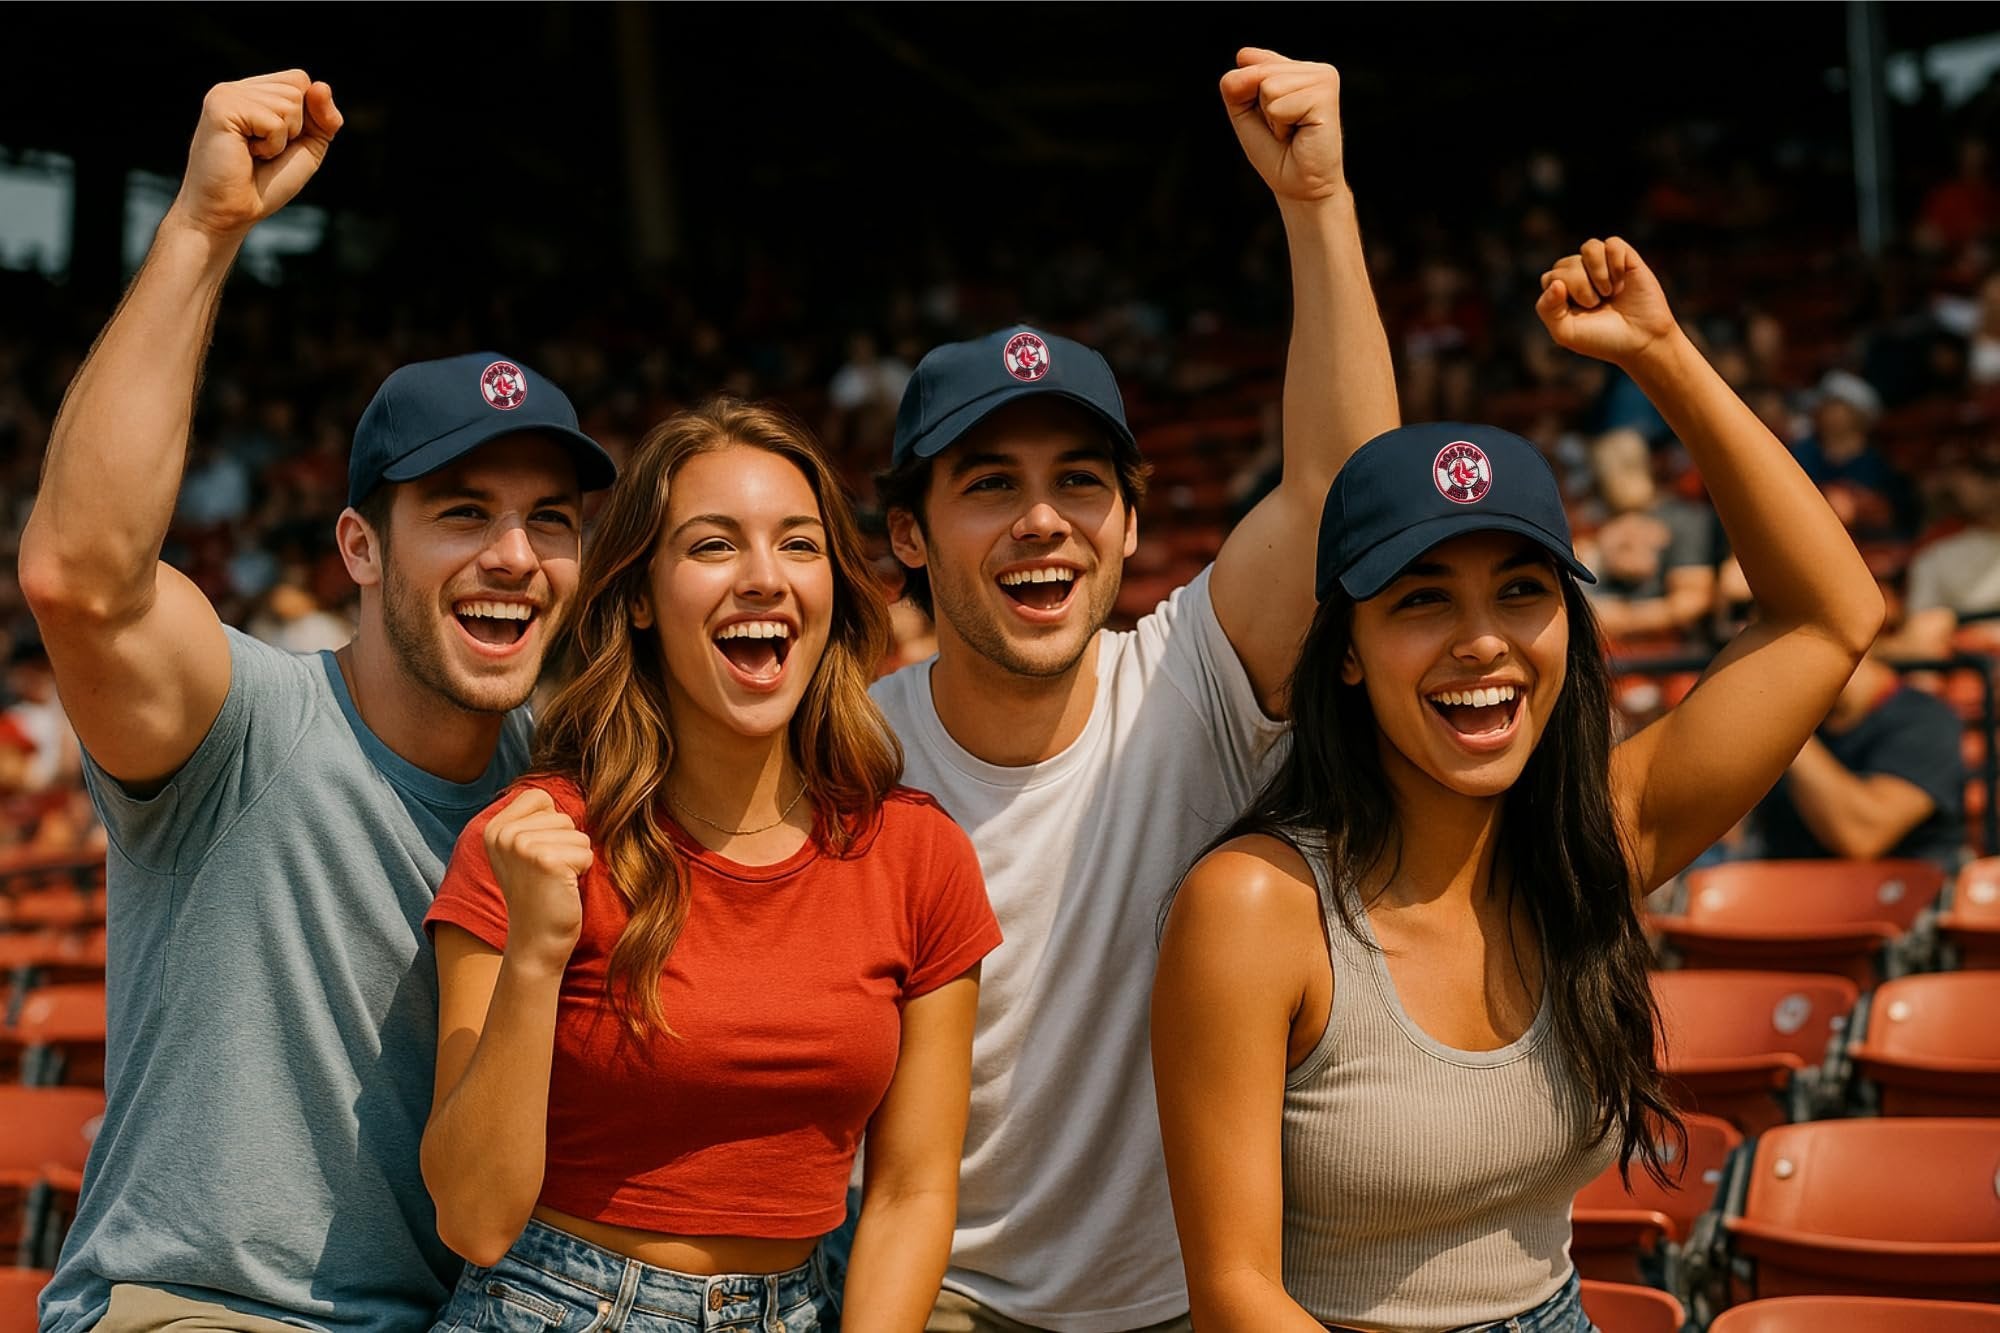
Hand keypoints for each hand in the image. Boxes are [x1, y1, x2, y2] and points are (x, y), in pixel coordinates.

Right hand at [170, 71, 342, 238]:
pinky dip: (271, 146)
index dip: (308, 112)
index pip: (299, 80)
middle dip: (295, 129)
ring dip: (282, 139)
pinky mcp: (221, 106)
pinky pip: (275, 121)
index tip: (283, 142)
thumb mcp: (306, 148)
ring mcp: (226, 94)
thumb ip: (323, 119)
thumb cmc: (263, 185)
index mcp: (252, 93)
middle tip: (263, 151)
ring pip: (290, 103)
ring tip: (253, 153)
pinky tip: (246, 153)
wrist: (229, 213)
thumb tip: (322, 86)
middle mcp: (237, 88)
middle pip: (298, 88)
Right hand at [483, 788, 591, 968]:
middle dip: (566, 845)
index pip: (540, 797)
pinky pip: (585, 852)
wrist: (536, 941)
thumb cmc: (540, 894)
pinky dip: (582, 871)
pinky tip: (562, 889)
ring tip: (554, 882)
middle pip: (563, 816)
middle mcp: (503, 833)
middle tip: (547, 876)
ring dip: (575, 859)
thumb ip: (535, 821)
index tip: (538, 858)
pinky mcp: (545, 860)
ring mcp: (522, 845)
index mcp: (494, 827)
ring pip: (578, 834)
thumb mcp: (526, 851)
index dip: (553, 826)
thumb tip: (572, 780)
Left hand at [1220, 48, 1345, 203]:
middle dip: (1261, 109)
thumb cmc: (1276, 152)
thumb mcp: (1246, 113)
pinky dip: (1281, 127)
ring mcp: (1323, 78)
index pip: (1248, 62)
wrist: (1300, 186)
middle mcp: (1314, 69)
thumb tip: (1243, 57)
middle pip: (1257, 73)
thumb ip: (1238, 83)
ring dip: (1273, 118)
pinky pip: (1279, 105)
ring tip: (1292, 131)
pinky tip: (1301, 134)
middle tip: (1283, 130)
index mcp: (1296, 68)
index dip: (1246, 97)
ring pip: (1268, 87)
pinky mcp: (1325, 94)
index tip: (1270, 119)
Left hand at [1535, 237, 1677, 367]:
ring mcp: (1602, 264)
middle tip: (1597, 304)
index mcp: (1562, 291)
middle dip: (1581, 286)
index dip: (1563, 294)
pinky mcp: (1625, 257)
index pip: (1550, 277)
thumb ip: (1547, 309)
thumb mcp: (1566, 332)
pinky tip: (1622, 281)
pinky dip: (1615, 264)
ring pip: (1589, 247)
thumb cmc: (1601, 338)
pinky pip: (1612, 243)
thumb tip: (1555, 282)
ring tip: (1609, 292)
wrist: (1640, 340)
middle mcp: (1580, 274)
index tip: (1580, 311)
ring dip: (1598, 273)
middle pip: (1566, 263)